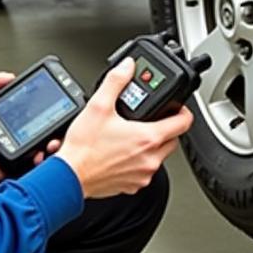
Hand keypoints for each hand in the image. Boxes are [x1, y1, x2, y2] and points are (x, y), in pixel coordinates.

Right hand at [56, 58, 193, 198]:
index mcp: (147, 138)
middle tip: (150, 121)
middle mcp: (150, 159)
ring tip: (131, 137)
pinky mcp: (133, 186)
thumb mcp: (98, 106)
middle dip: (165, 129)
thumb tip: (127, 67)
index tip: (177, 108)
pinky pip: (144, 172)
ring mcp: (142, 175)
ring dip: (151, 147)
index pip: (183, 123)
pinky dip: (138, 162)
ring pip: (159, 157)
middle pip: (173, 140)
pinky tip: (122, 154)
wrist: (69, 177)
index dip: (183, 111)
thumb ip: (116, 81)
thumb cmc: (83, 148)